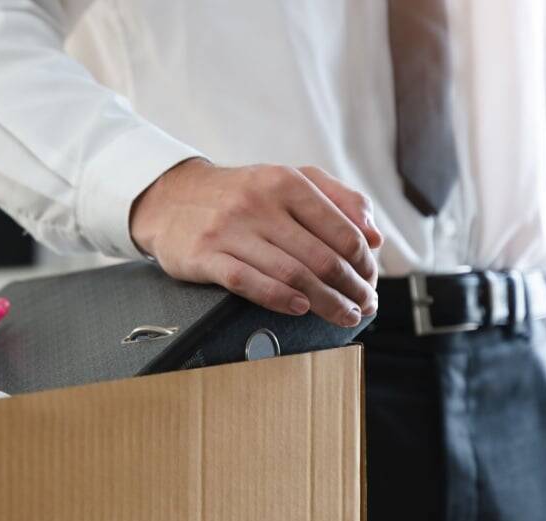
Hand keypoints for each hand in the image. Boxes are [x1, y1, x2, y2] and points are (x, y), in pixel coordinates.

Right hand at [130, 159, 382, 326]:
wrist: (170, 198)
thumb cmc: (238, 195)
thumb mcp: (286, 180)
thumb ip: (336, 199)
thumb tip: (374, 235)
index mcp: (285, 182)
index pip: (341, 229)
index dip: (363, 262)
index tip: (370, 280)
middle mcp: (258, 204)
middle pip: (320, 257)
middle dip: (351, 288)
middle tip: (364, 306)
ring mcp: (229, 231)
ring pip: (291, 274)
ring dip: (326, 302)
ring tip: (343, 315)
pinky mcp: (204, 256)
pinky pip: (248, 283)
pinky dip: (279, 299)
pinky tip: (300, 308)